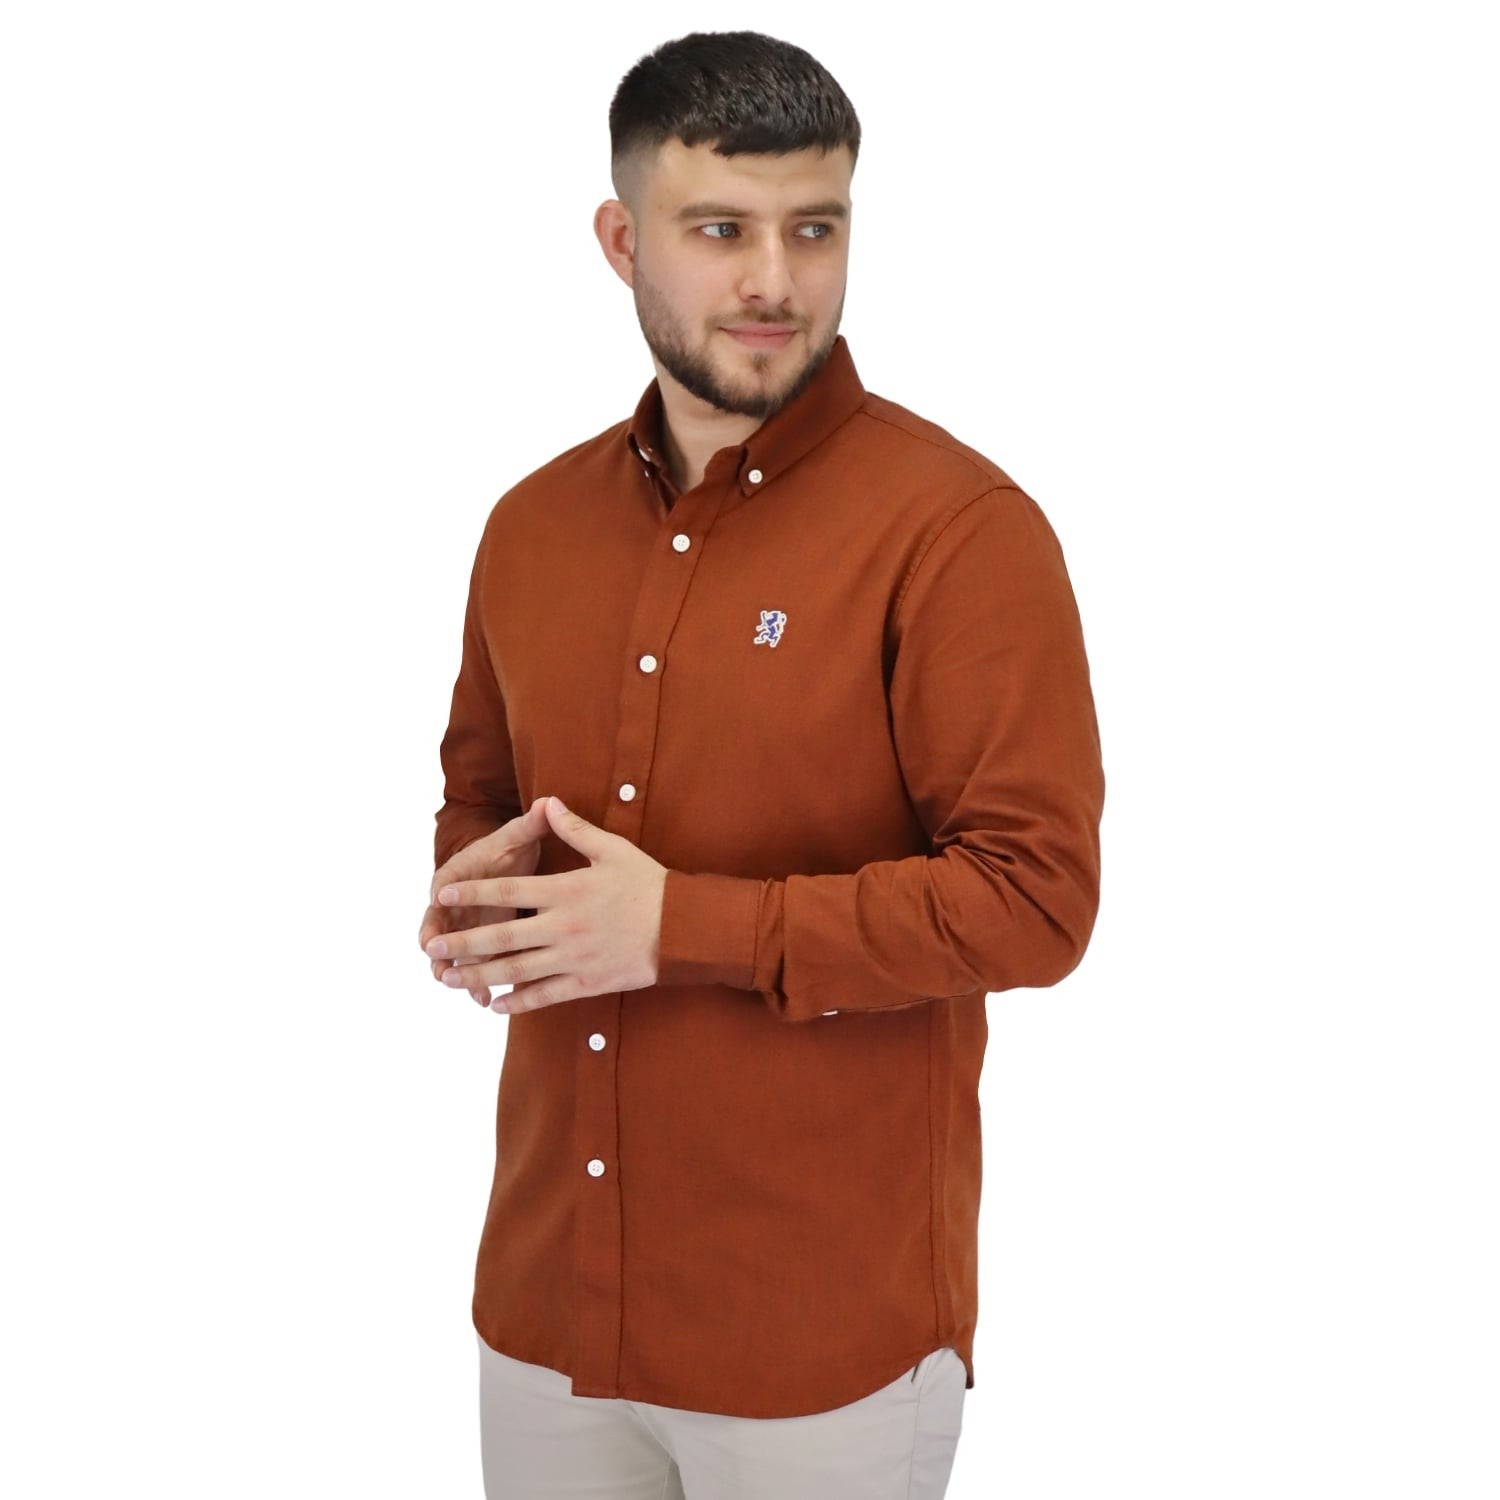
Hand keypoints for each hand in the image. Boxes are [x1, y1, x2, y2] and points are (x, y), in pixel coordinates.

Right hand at [418, 797, 551, 1006]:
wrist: (509, 860)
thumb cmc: (508, 848)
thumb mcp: (517, 837)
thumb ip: (529, 825)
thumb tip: (545, 803)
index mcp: (458, 875)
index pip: (441, 892)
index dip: (436, 910)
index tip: (431, 925)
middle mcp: (455, 903)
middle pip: (440, 929)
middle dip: (440, 950)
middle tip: (440, 969)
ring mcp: (465, 925)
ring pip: (455, 953)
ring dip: (460, 973)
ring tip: (469, 993)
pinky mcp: (478, 941)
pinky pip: (474, 964)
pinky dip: (478, 980)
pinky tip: (487, 1000)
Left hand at [424, 795, 667, 1014]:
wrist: (685, 928)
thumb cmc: (649, 884)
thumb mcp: (613, 849)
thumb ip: (575, 829)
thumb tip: (548, 802)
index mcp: (567, 891)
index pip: (508, 892)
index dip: (472, 892)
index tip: (443, 892)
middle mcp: (563, 927)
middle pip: (502, 937)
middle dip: (462, 942)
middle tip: (433, 944)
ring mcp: (573, 959)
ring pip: (516, 971)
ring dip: (478, 975)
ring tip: (448, 978)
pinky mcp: (586, 983)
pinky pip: (545, 996)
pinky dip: (518, 1001)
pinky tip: (495, 1003)